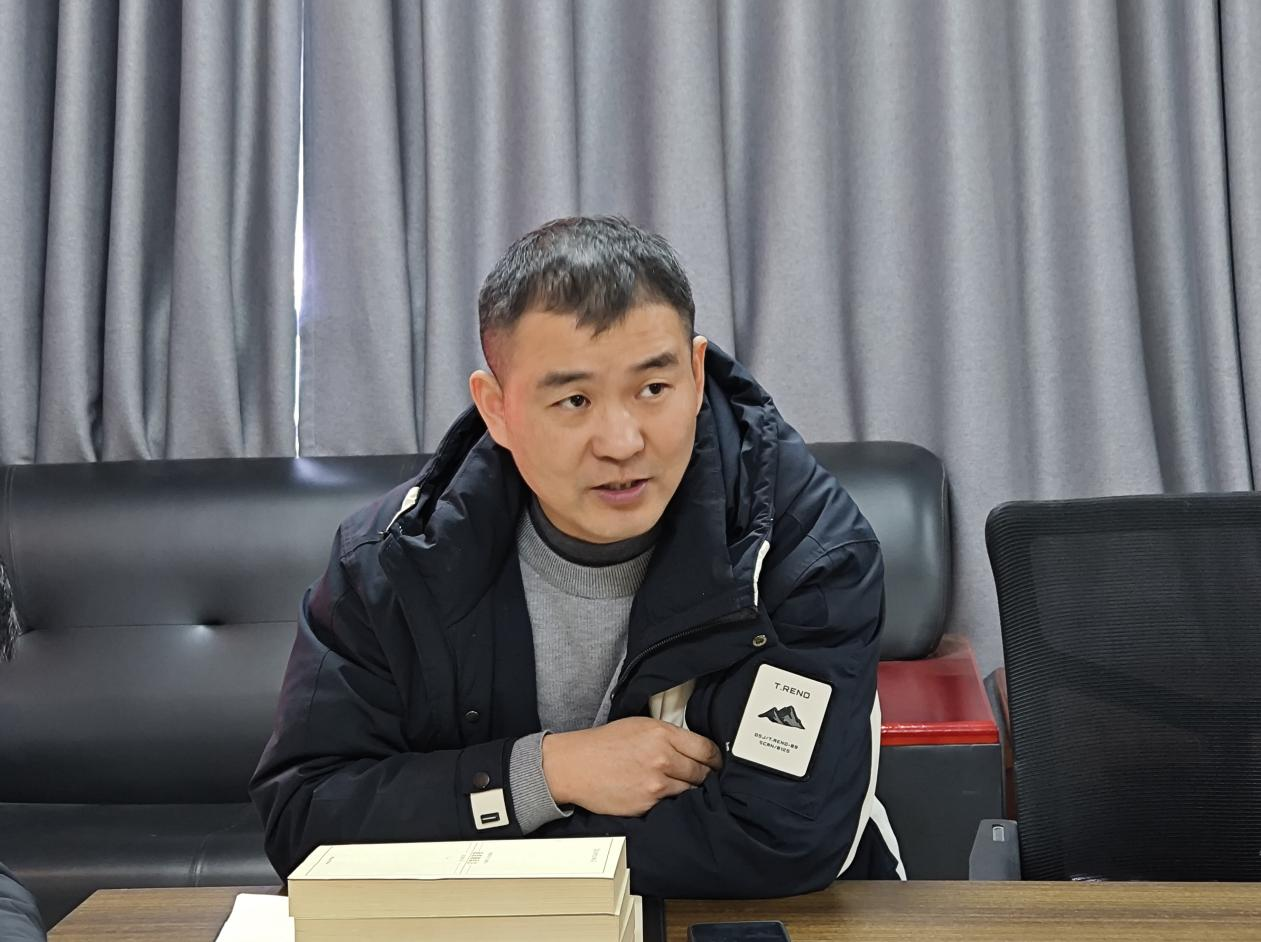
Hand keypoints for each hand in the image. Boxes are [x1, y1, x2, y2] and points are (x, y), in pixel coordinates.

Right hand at [541, 717, 722, 816]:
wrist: (575, 766)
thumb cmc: (603, 744)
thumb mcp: (639, 725)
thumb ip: (668, 734)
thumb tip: (693, 746)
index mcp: (662, 734)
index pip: (706, 749)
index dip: (716, 757)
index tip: (716, 761)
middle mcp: (662, 759)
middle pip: (702, 772)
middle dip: (704, 774)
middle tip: (699, 773)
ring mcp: (655, 785)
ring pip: (690, 790)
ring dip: (687, 788)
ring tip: (674, 782)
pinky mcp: (647, 805)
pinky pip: (671, 804)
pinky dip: (669, 800)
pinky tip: (657, 792)